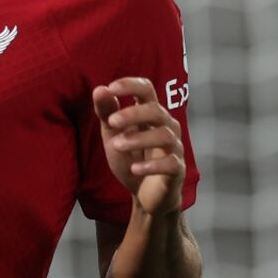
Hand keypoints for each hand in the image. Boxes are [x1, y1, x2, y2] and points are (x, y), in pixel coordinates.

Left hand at [92, 77, 184, 215]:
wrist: (143, 193)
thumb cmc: (130, 157)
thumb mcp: (113, 134)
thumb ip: (106, 112)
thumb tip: (99, 89)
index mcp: (150, 113)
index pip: (147, 89)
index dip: (131, 85)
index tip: (111, 88)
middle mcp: (166, 126)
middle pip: (156, 110)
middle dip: (133, 114)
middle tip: (112, 122)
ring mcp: (174, 147)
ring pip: (164, 135)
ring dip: (138, 139)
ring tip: (117, 145)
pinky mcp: (177, 169)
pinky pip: (171, 163)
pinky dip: (152, 165)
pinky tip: (135, 169)